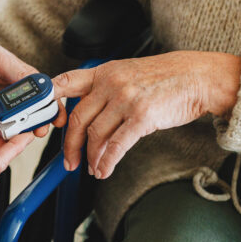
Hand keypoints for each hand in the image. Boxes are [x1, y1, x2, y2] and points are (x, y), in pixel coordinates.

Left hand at [0, 28, 65, 141]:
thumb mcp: (1, 58)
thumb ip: (19, 73)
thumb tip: (39, 83)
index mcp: (22, 80)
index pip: (42, 96)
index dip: (51, 108)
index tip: (56, 117)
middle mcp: (12, 96)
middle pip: (30, 114)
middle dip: (37, 124)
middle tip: (39, 130)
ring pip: (13, 124)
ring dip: (18, 131)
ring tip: (21, 136)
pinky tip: (2, 137)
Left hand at [54, 51, 240, 178]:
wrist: (198, 77)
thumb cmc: (165, 78)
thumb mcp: (129, 72)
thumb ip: (106, 88)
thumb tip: (87, 115)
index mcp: (104, 71)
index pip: (64, 83)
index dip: (48, 103)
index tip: (42, 123)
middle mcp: (111, 83)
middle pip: (77, 118)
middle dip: (70, 144)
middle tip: (69, 161)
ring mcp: (126, 99)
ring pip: (95, 135)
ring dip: (91, 157)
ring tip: (93, 169)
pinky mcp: (142, 116)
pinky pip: (116, 145)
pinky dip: (107, 162)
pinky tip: (105, 170)